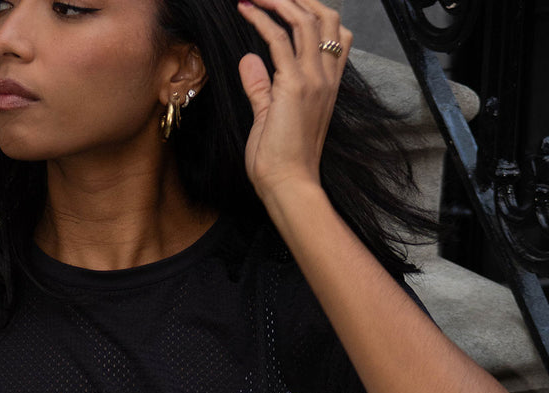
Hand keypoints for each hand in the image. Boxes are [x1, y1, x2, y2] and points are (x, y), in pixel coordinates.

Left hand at [237, 0, 351, 202]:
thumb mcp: (270, 116)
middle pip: (325, 17)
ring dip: (279, 1)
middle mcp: (326, 77)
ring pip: (305, 20)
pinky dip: (261, 20)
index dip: (314, 11)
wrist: (289, 186)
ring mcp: (312, 80)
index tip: (287, 4)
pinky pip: (278, 40)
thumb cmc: (282, 161)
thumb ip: (261, 86)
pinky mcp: (293, 87)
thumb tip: (249, 59)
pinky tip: (246, 11)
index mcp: (328, 84)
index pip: (336, 33)